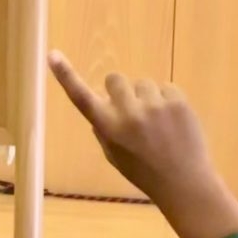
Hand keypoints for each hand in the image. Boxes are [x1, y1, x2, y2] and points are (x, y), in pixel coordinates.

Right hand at [48, 50, 237, 237]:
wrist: (183, 181)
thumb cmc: (144, 173)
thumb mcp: (114, 157)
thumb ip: (104, 130)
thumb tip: (100, 103)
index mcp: (108, 129)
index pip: (82, 98)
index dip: (66, 76)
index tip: (53, 56)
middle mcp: (128, 113)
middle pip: (115, 79)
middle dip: (120, 90)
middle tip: (131, 108)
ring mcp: (155, 106)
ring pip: (143, 83)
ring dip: (146, 96)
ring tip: (157, 121)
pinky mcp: (178, 101)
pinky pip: (166, 87)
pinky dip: (167, 100)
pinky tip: (172, 120)